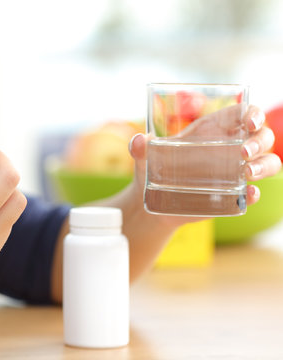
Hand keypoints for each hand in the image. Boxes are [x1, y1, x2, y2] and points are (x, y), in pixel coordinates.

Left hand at [128, 105, 280, 226]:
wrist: (150, 203)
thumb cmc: (151, 171)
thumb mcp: (144, 157)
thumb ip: (139, 147)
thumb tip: (137, 141)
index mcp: (213, 130)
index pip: (245, 114)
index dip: (254, 114)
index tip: (250, 122)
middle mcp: (229, 148)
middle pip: (262, 136)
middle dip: (260, 141)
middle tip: (243, 153)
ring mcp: (233, 172)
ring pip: (268, 162)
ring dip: (265, 165)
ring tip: (247, 173)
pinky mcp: (231, 194)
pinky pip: (252, 192)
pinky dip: (254, 194)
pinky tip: (248, 194)